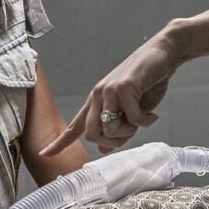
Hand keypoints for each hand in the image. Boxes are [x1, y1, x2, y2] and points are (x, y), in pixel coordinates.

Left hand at [43, 30, 182, 154]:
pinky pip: (133, 119)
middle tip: (131, 132)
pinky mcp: (124, 88)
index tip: (45, 154)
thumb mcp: (132, 110)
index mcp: (97, 100)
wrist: (162, 54)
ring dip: (130, 131)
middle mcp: (98, 95)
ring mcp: (109, 90)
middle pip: (92, 134)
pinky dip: (146, 121)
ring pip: (109, 129)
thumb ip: (118, 128)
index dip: (60, 142)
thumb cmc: (148, 81)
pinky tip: (152, 114)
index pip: (75, 125)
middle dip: (112, 141)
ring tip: (143, 119)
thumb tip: (105, 149)